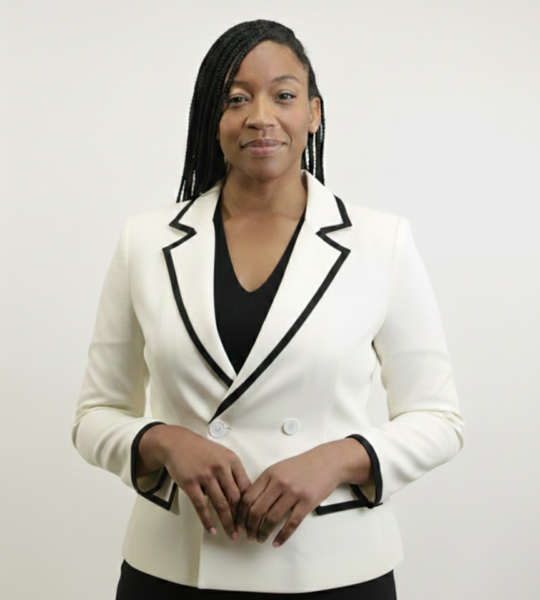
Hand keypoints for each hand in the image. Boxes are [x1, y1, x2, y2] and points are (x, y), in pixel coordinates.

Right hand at [138, 425, 250, 539]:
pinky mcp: (191, 483)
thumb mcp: (223, 455)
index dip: (250, 505)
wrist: (178, 443)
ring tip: (231, 534)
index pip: (246, 487)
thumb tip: (244, 496)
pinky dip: (207, 520)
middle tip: (244, 530)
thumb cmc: (202, 451)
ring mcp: (205, 476)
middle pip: (235, 498)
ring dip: (227, 523)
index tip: (252, 517)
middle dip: (241, 518)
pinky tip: (212, 529)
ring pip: (221, 504)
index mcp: (232, 460)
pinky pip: (201, 506)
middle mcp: (221, 467)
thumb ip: (234, 472)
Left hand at [235, 439, 371, 546]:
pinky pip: (291, 524)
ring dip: (263, 533)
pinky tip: (277, 542)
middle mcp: (279, 483)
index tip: (239, 524)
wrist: (326, 462)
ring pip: (272, 519)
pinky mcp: (306, 502)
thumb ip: (265, 483)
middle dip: (249, 527)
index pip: (248, 497)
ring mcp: (293, 493)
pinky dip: (282, 536)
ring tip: (261, 538)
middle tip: (248, 535)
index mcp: (269, 474)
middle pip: (257, 510)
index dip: (240, 514)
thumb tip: (249, 503)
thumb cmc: (301, 466)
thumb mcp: (279, 468)